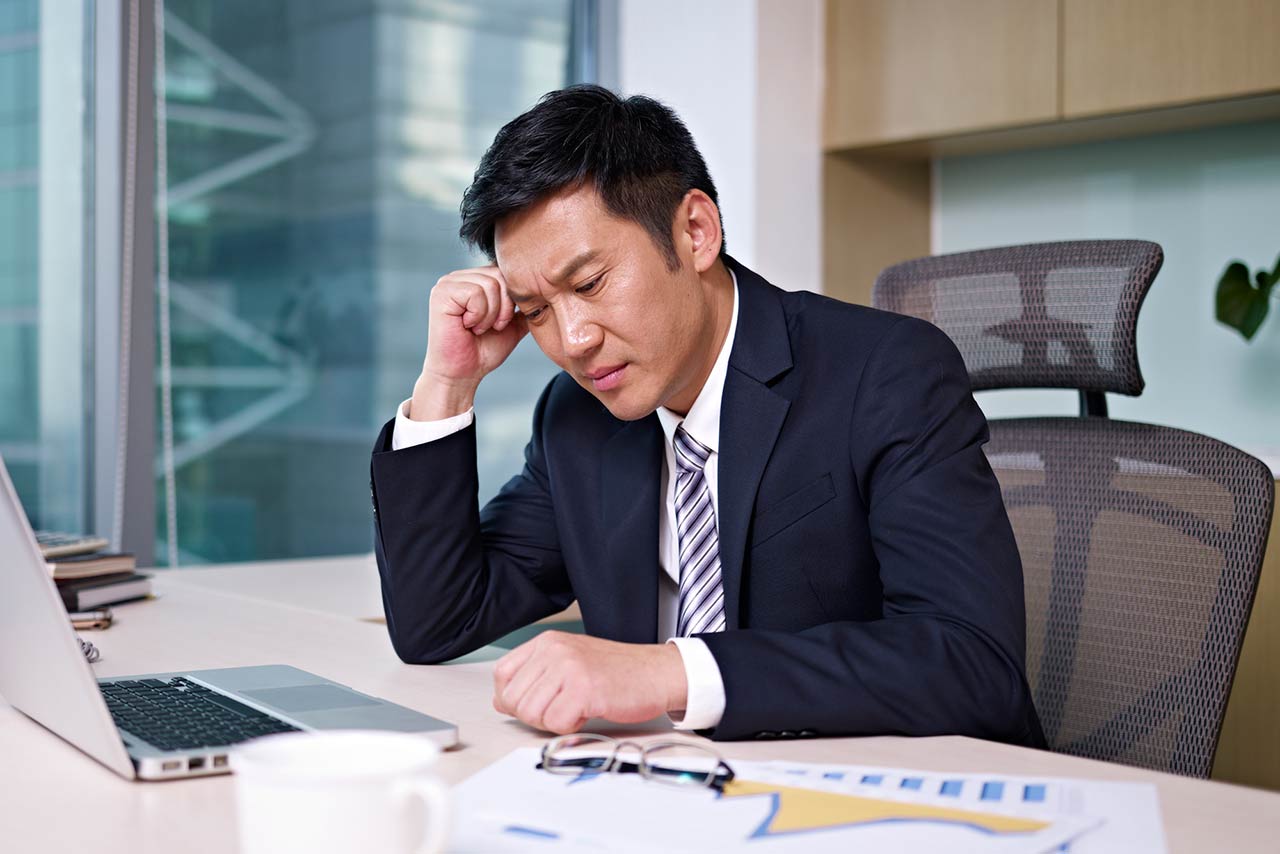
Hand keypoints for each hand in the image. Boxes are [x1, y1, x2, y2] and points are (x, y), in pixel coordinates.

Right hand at [411, 266, 527, 419]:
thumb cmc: (483, 351)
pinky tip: (468, 326)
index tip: (501, 324)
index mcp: (473, 280)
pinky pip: (475, 292)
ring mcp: (448, 283)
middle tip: (492, 327)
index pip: (505, 272)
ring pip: (490, 284)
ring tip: (479, 328)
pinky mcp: (442, 293)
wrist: (463, 374)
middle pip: (499, 274)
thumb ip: (524, 306)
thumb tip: (545, 292)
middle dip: (505, 307)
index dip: (512, 299)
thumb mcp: (512, 324)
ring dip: (491, 314)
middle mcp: (459, 277)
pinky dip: (479, 315)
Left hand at [492, 632, 688, 734]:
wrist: (657, 672)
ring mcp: (568, 668)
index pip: (502, 675)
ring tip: (576, 708)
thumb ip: (536, 677)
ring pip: (530, 714)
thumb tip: (502, 701)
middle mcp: (553, 650)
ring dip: (553, 722)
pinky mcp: (584, 689)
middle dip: (534, 715)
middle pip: (513, 699)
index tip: (537, 703)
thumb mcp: (569, 662)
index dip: (513, 699)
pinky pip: (555, 724)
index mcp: (547, 642)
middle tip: (562, 709)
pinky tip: (588, 712)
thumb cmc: (617, 672)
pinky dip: (570, 727)